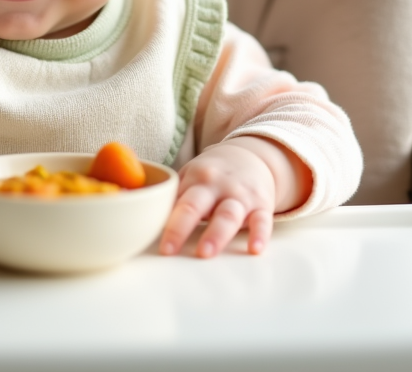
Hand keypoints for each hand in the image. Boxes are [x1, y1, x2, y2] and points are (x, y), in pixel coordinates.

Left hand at [159, 137, 309, 258]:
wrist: (253, 157)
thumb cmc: (214, 173)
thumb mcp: (192, 176)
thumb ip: (174, 197)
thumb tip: (148, 221)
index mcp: (196, 178)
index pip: (178, 202)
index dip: (165, 223)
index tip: (155, 243)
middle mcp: (217, 186)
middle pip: (196, 206)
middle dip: (182, 228)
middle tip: (169, 250)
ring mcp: (241, 196)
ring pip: (228, 215)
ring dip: (216, 235)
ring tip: (205, 253)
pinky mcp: (262, 205)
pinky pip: (263, 221)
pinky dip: (260, 235)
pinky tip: (254, 249)